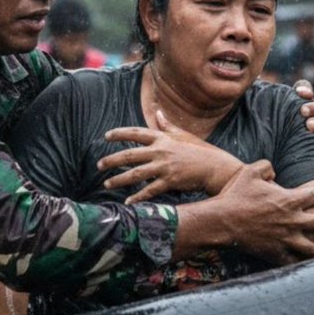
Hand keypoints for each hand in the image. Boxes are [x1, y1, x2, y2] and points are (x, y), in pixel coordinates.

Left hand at [98, 110, 243, 201]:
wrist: (215, 167)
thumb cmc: (199, 150)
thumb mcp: (183, 134)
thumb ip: (167, 126)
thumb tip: (158, 112)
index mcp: (162, 138)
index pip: (136, 133)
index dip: (120, 134)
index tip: (106, 136)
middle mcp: (161, 151)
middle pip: (130, 155)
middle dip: (112, 160)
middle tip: (99, 165)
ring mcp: (165, 167)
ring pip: (135, 174)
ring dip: (119, 179)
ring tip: (107, 183)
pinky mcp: (170, 181)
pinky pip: (149, 190)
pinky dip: (138, 197)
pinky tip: (128, 202)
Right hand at [212, 165, 313, 264]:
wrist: (221, 222)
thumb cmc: (235, 195)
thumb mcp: (249, 172)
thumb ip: (265, 166)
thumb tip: (273, 170)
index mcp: (289, 200)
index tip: (313, 198)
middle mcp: (293, 221)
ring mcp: (286, 239)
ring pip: (313, 249)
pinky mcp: (276, 253)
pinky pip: (293, 262)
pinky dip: (298, 264)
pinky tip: (303, 266)